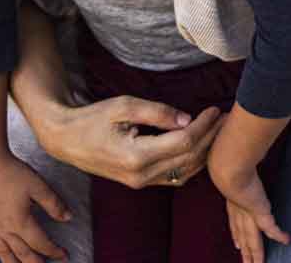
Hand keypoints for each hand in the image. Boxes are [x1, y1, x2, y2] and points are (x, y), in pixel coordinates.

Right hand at [0, 154, 69, 262]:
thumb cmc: (15, 173)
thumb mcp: (39, 186)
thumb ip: (54, 204)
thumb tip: (69, 218)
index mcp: (21, 221)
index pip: (40, 242)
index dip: (53, 250)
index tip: (64, 255)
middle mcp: (5, 228)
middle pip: (22, 252)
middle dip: (36, 261)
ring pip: (3, 252)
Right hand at [29, 95, 222, 188]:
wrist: (66, 140)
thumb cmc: (93, 119)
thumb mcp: (124, 106)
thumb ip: (158, 112)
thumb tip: (187, 119)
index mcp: (135, 156)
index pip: (183, 143)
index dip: (204, 126)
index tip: (214, 109)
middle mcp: (140, 176)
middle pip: (188, 158)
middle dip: (210, 137)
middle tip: (225, 118)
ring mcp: (139, 183)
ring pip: (184, 172)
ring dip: (205, 151)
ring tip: (218, 129)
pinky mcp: (139, 183)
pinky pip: (174, 177)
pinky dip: (192, 162)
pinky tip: (201, 145)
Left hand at [211, 162, 287, 262]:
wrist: (229, 170)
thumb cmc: (228, 163)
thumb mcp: (232, 166)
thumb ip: (238, 163)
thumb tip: (237, 153)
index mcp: (232, 202)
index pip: (234, 223)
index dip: (236, 235)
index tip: (236, 244)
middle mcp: (239, 212)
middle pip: (243, 237)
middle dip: (245, 251)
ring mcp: (249, 215)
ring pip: (253, 240)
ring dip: (256, 254)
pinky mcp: (260, 214)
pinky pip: (272, 228)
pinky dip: (279, 234)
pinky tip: (287, 240)